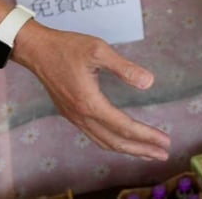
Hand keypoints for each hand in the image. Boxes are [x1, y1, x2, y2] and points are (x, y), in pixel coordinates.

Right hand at [13, 23, 170, 160]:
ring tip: (148, 152)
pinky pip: (94, 136)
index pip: (124, 126)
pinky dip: (112, 143)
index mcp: (89, 102)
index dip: (146, 136)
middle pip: (115, 141)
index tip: (165, 141)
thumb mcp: (99, 50)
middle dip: (141, 149)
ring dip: (128, 149)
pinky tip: (122, 141)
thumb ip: (124, 68)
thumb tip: (149, 83)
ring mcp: (74, 117)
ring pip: (104, 142)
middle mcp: (81, 115)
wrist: (36, 50)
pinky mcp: (70, 114)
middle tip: (163, 154)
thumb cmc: (67, 47)